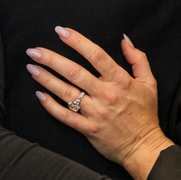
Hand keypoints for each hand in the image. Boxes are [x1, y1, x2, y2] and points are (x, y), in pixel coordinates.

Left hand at [27, 27, 170, 179]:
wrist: (144, 148)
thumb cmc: (146, 114)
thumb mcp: (149, 83)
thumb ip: (138, 59)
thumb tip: (124, 39)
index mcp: (120, 80)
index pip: (96, 55)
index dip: (77, 41)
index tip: (61, 31)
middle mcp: (105, 94)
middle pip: (74, 72)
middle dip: (51, 59)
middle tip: (34, 50)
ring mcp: (95, 113)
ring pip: (66, 92)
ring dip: (46, 79)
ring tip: (31, 68)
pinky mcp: (88, 129)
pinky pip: (65, 116)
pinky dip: (51, 106)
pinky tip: (39, 95)